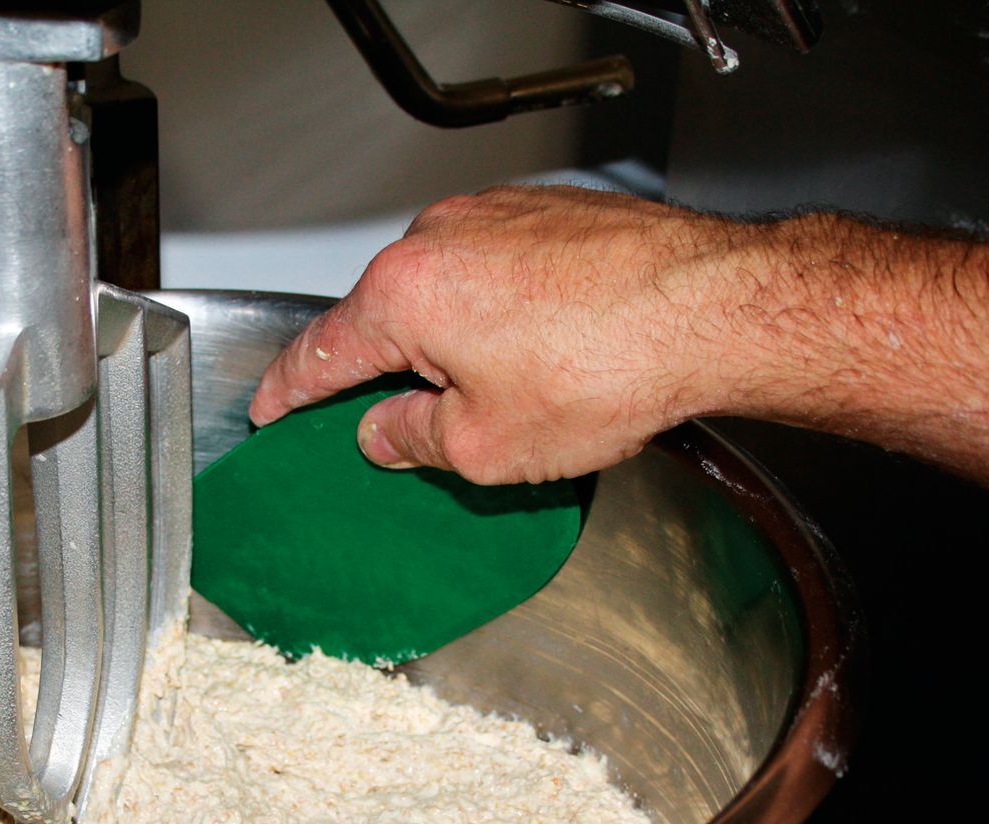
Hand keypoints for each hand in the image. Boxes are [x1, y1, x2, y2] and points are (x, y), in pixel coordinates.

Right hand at [248, 184, 745, 484]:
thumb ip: (412, 440)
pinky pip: (500, 272)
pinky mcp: (549, 213)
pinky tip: (551, 356)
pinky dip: (507, 315)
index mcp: (404, 293)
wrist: (715, 309)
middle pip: (387, 320)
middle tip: (412, 428)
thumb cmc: (610, 367)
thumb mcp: (485, 446)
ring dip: (460, 344)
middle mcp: (441, 238)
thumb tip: (386, 433)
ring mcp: (496, 216)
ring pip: (448, 294)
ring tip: (515, 397)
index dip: (288, 393)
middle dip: (394, 375)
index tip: (273, 409)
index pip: (319, 352)